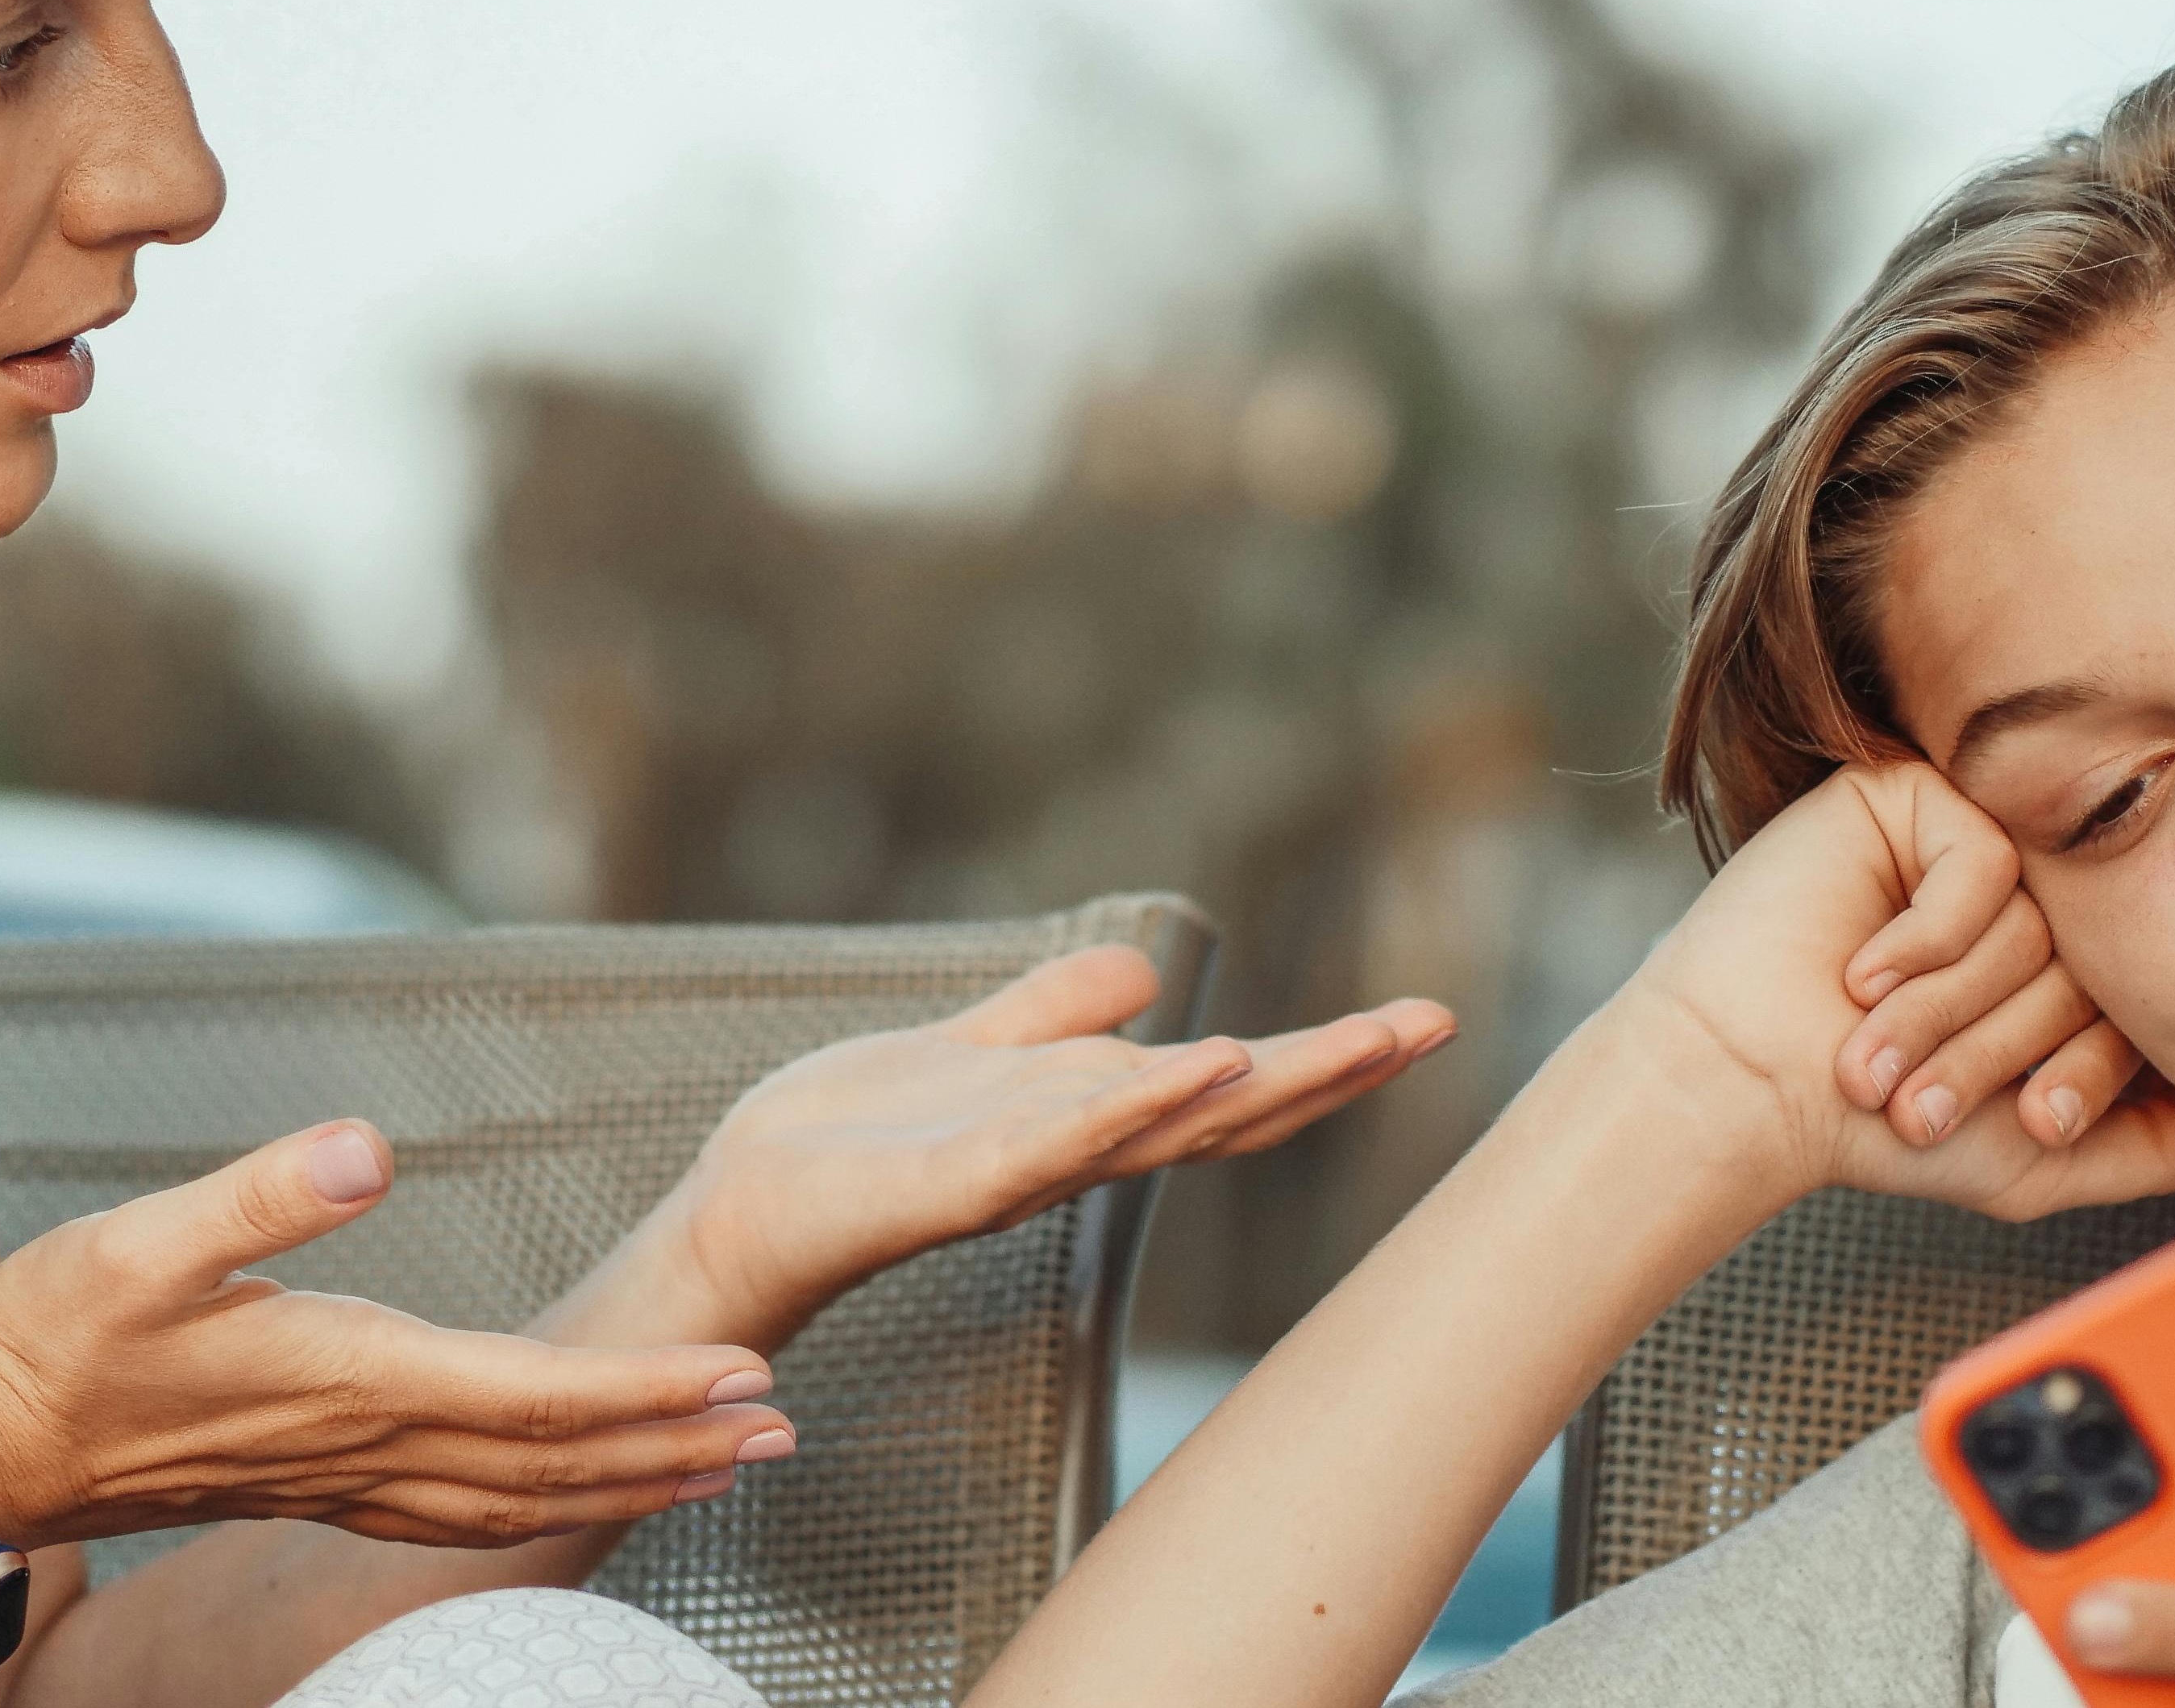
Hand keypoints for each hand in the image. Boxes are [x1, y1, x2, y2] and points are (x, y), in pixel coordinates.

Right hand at [0, 1122, 795, 1550]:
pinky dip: (553, 1507)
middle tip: (788, 1426)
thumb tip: (368, 1145)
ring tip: (728, 1468)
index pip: (538, 1394)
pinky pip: (473, 1515)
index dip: (649, 1386)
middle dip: (682, 1444)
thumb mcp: (141, 1243)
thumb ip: (260, 1195)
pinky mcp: (329, 1486)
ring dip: (635, 1484)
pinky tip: (585, 1496)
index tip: (743, 1374)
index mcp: (353, 1378)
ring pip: (528, 1501)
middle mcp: (371, 1443)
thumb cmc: (57, 1339)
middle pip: (560, 1460)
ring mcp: (352, 1478)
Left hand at [660, 944, 1455, 1335]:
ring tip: (1339, 1044)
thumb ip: (1053, 1014)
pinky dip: (1130, 1104)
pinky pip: (1057, 1141)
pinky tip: (1189, 1066)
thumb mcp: (972, 1047)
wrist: (747, 1204)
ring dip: (1251, 1085)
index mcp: (1084, 1113)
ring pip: (1162, 1126)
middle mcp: (1074, 1148)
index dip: (1322, 1054)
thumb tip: (1146, 970)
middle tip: (1427, 1025)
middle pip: (1225, 1108)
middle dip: (1329, 1070)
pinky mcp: (955, 1182)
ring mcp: (1024, 1168)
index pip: (1226, 1084)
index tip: (1417, 1018)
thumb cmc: (852, 1141)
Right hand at [1827, 830, 2148, 1153]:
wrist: (1748, 1092)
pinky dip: (1927, 938)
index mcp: (2046, 980)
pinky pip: (1987, 862)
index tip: (2032, 1126)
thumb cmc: (1874, 1132)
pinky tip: (1861, 974)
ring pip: (2032, 924)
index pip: (2131, 1009)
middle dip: (2001, 1053)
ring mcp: (1967, 854)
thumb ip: (2156, 1148)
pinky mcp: (1914, 803)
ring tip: (1873, 1055)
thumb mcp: (2038, 1165)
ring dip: (1946, 1008)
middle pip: (2083, 968)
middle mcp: (2015, 910)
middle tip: (1924, 1109)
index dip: (2089, 1074)